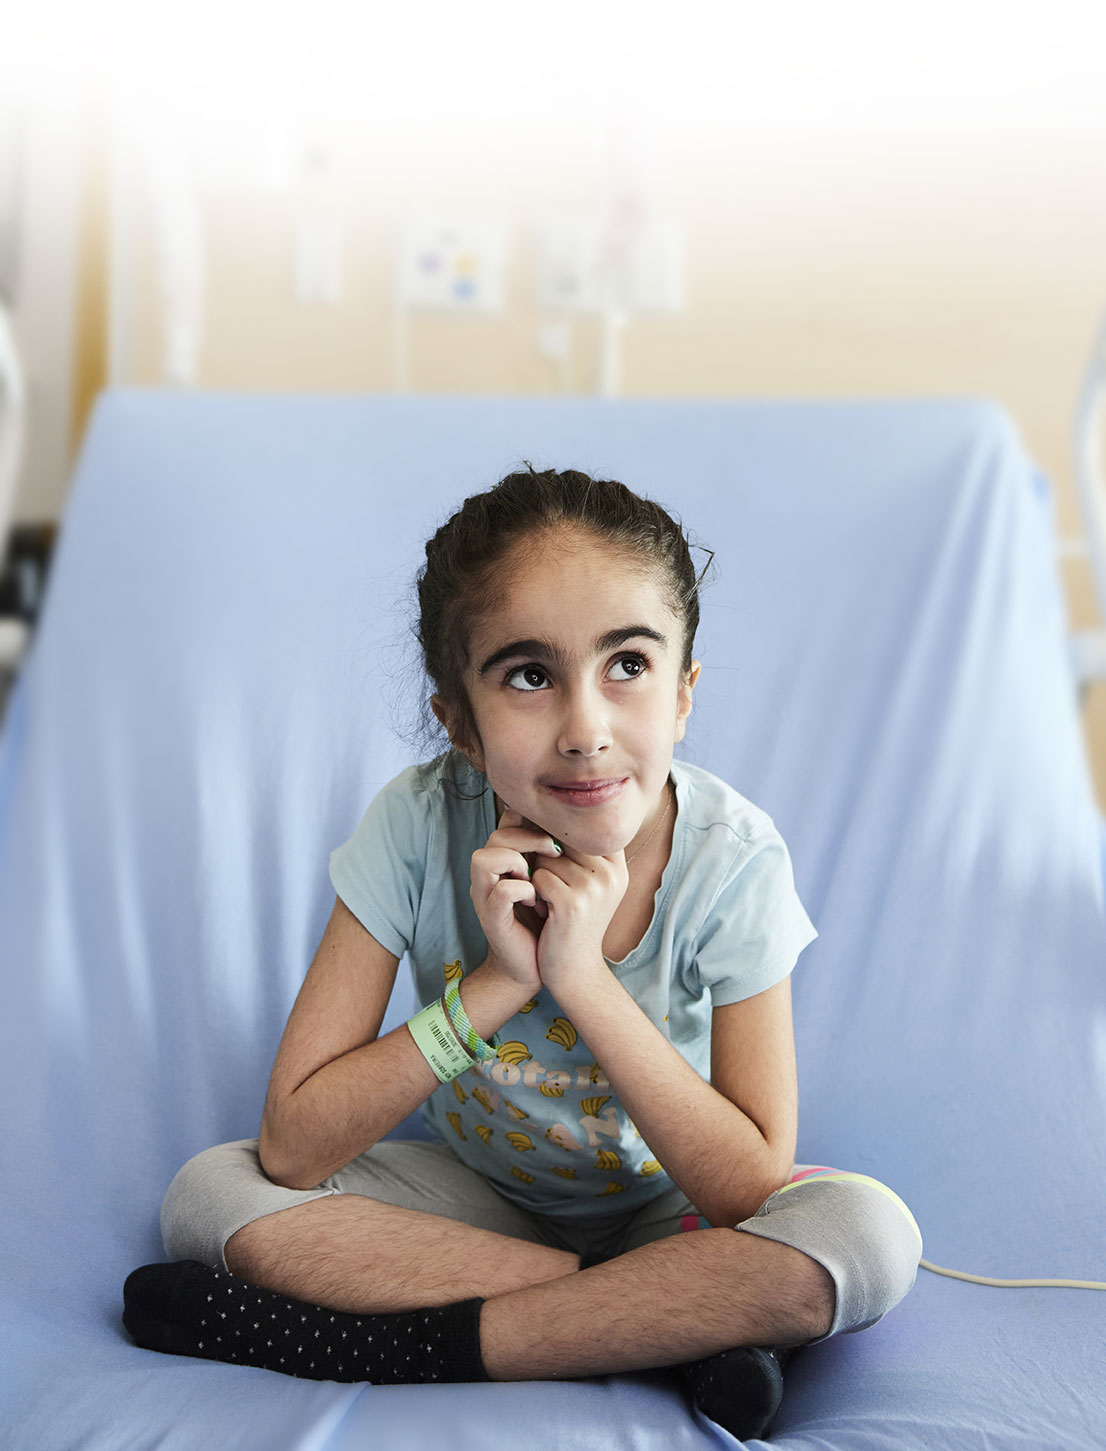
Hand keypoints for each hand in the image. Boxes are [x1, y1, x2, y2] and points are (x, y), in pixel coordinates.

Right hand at [469, 809, 561, 994]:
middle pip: (497, 834)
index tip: (561, 831)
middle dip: (530, 838)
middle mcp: (491, 874)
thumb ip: (560, 854)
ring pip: (485, 858)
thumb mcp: (560, 880)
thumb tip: (584, 824)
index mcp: (507, 860)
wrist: (549, 964)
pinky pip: (501, 891)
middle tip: (555, 851)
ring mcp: (487, 895)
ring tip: (539, 878)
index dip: (531, 818)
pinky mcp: (491, 917)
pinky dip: (522, 891)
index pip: (509, 821)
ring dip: (517, 862)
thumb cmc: (555, 919)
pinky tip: (537, 901)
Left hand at [530, 839, 628, 993]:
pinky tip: (546, 912)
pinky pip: (538, 877)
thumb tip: (547, 810)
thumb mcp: (588, 882)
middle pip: (562, 838)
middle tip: (553, 888)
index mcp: (618, 865)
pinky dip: (534, 893)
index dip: (559, 838)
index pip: (582, 828)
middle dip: (547, 859)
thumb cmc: (573, 922)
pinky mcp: (573, 902)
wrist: (574, 971)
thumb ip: (579, 849)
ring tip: (552, 903)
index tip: (552, 859)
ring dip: (539, 878)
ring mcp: (595, 887)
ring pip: (546, 858)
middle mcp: (612, 873)